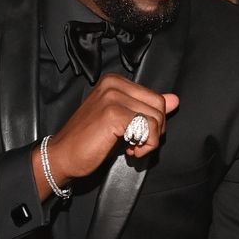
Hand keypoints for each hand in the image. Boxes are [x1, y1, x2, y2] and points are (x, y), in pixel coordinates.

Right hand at [45, 74, 178, 186]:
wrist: (63, 156)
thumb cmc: (90, 141)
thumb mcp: (124, 121)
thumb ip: (148, 108)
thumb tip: (174, 99)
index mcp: (115, 82)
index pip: (156, 97)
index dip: (153, 122)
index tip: (137, 134)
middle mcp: (113, 84)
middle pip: (159, 106)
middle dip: (154, 131)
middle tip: (136, 143)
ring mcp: (112, 97)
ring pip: (156, 118)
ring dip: (149, 140)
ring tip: (132, 147)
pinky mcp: (113, 114)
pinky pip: (148, 128)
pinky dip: (146, 145)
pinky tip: (130, 150)